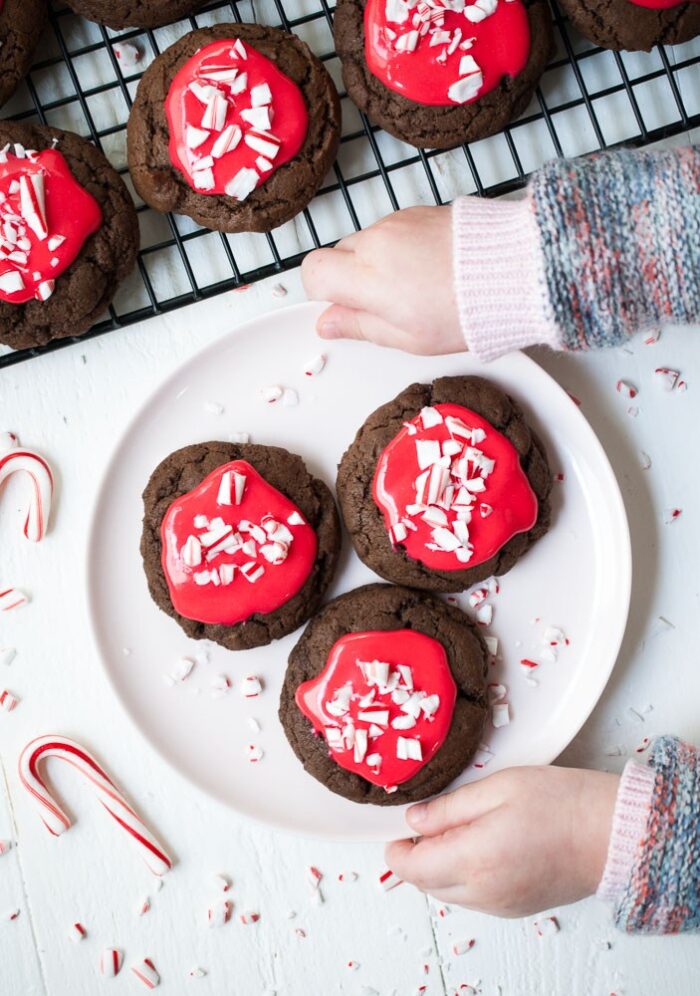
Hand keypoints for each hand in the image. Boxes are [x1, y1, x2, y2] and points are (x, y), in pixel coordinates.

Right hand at [301, 206, 464, 354]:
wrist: (515, 270)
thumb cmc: (465, 310)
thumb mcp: (408, 337)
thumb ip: (360, 327)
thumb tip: (328, 323)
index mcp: (367, 276)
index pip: (312, 271)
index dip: (322, 292)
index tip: (345, 308)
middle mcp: (377, 240)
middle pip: (338, 254)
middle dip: (352, 278)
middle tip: (387, 305)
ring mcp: (398, 221)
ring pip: (366, 242)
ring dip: (378, 264)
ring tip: (415, 288)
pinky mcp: (419, 210)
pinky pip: (393, 230)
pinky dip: (400, 249)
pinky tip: (429, 269)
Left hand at [385, 766, 619, 917]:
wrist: (611, 833)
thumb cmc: (561, 803)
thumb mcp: (498, 787)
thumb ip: (449, 807)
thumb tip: (414, 820)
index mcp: (474, 859)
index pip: (413, 869)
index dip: (396, 851)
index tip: (396, 831)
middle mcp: (484, 892)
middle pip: (427, 885)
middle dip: (417, 857)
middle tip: (426, 823)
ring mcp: (502, 905)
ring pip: (450, 893)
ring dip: (441, 867)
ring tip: (459, 829)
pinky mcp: (517, 907)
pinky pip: (475, 897)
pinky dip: (465, 876)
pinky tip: (482, 846)